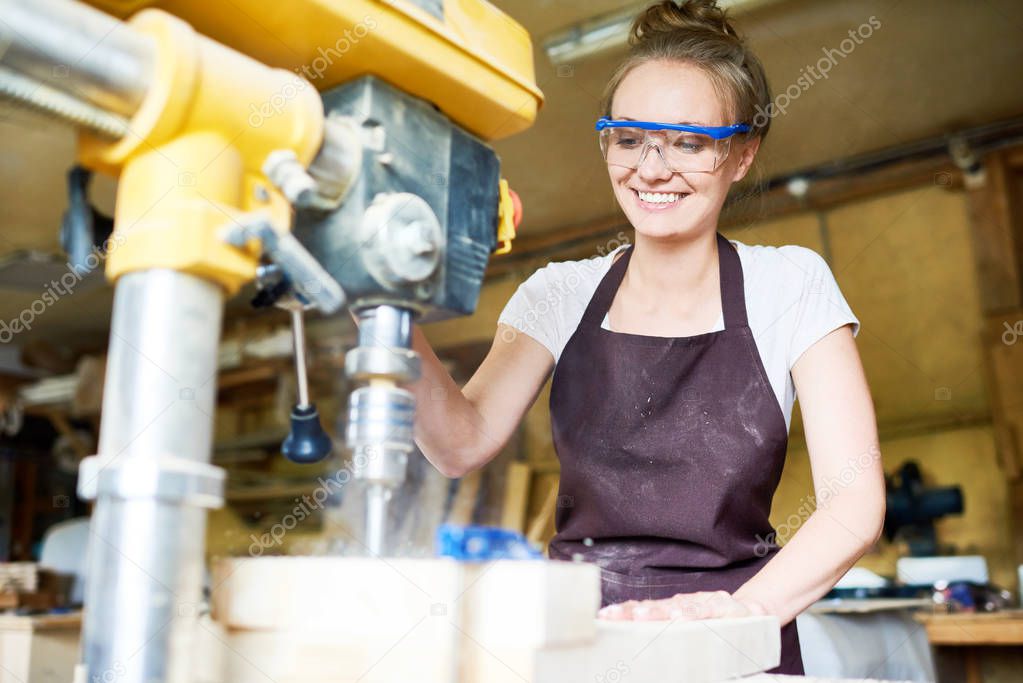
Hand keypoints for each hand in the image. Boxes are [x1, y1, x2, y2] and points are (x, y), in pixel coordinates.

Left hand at [597, 591, 768, 620]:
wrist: (758, 612)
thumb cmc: (721, 625)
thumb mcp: (694, 630)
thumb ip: (671, 635)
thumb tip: (643, 652)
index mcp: (674, 609)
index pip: (645, 609)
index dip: (624, 613)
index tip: (604, 617)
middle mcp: (686, 603)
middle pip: (655, 606)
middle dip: (632, 612)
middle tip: (613, 617)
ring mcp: (704, 603)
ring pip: (677, 607)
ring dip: (656, 613)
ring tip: (639, 617)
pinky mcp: (725, 607)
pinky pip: (707, 610)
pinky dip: (692, 613)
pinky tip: (680, 618)